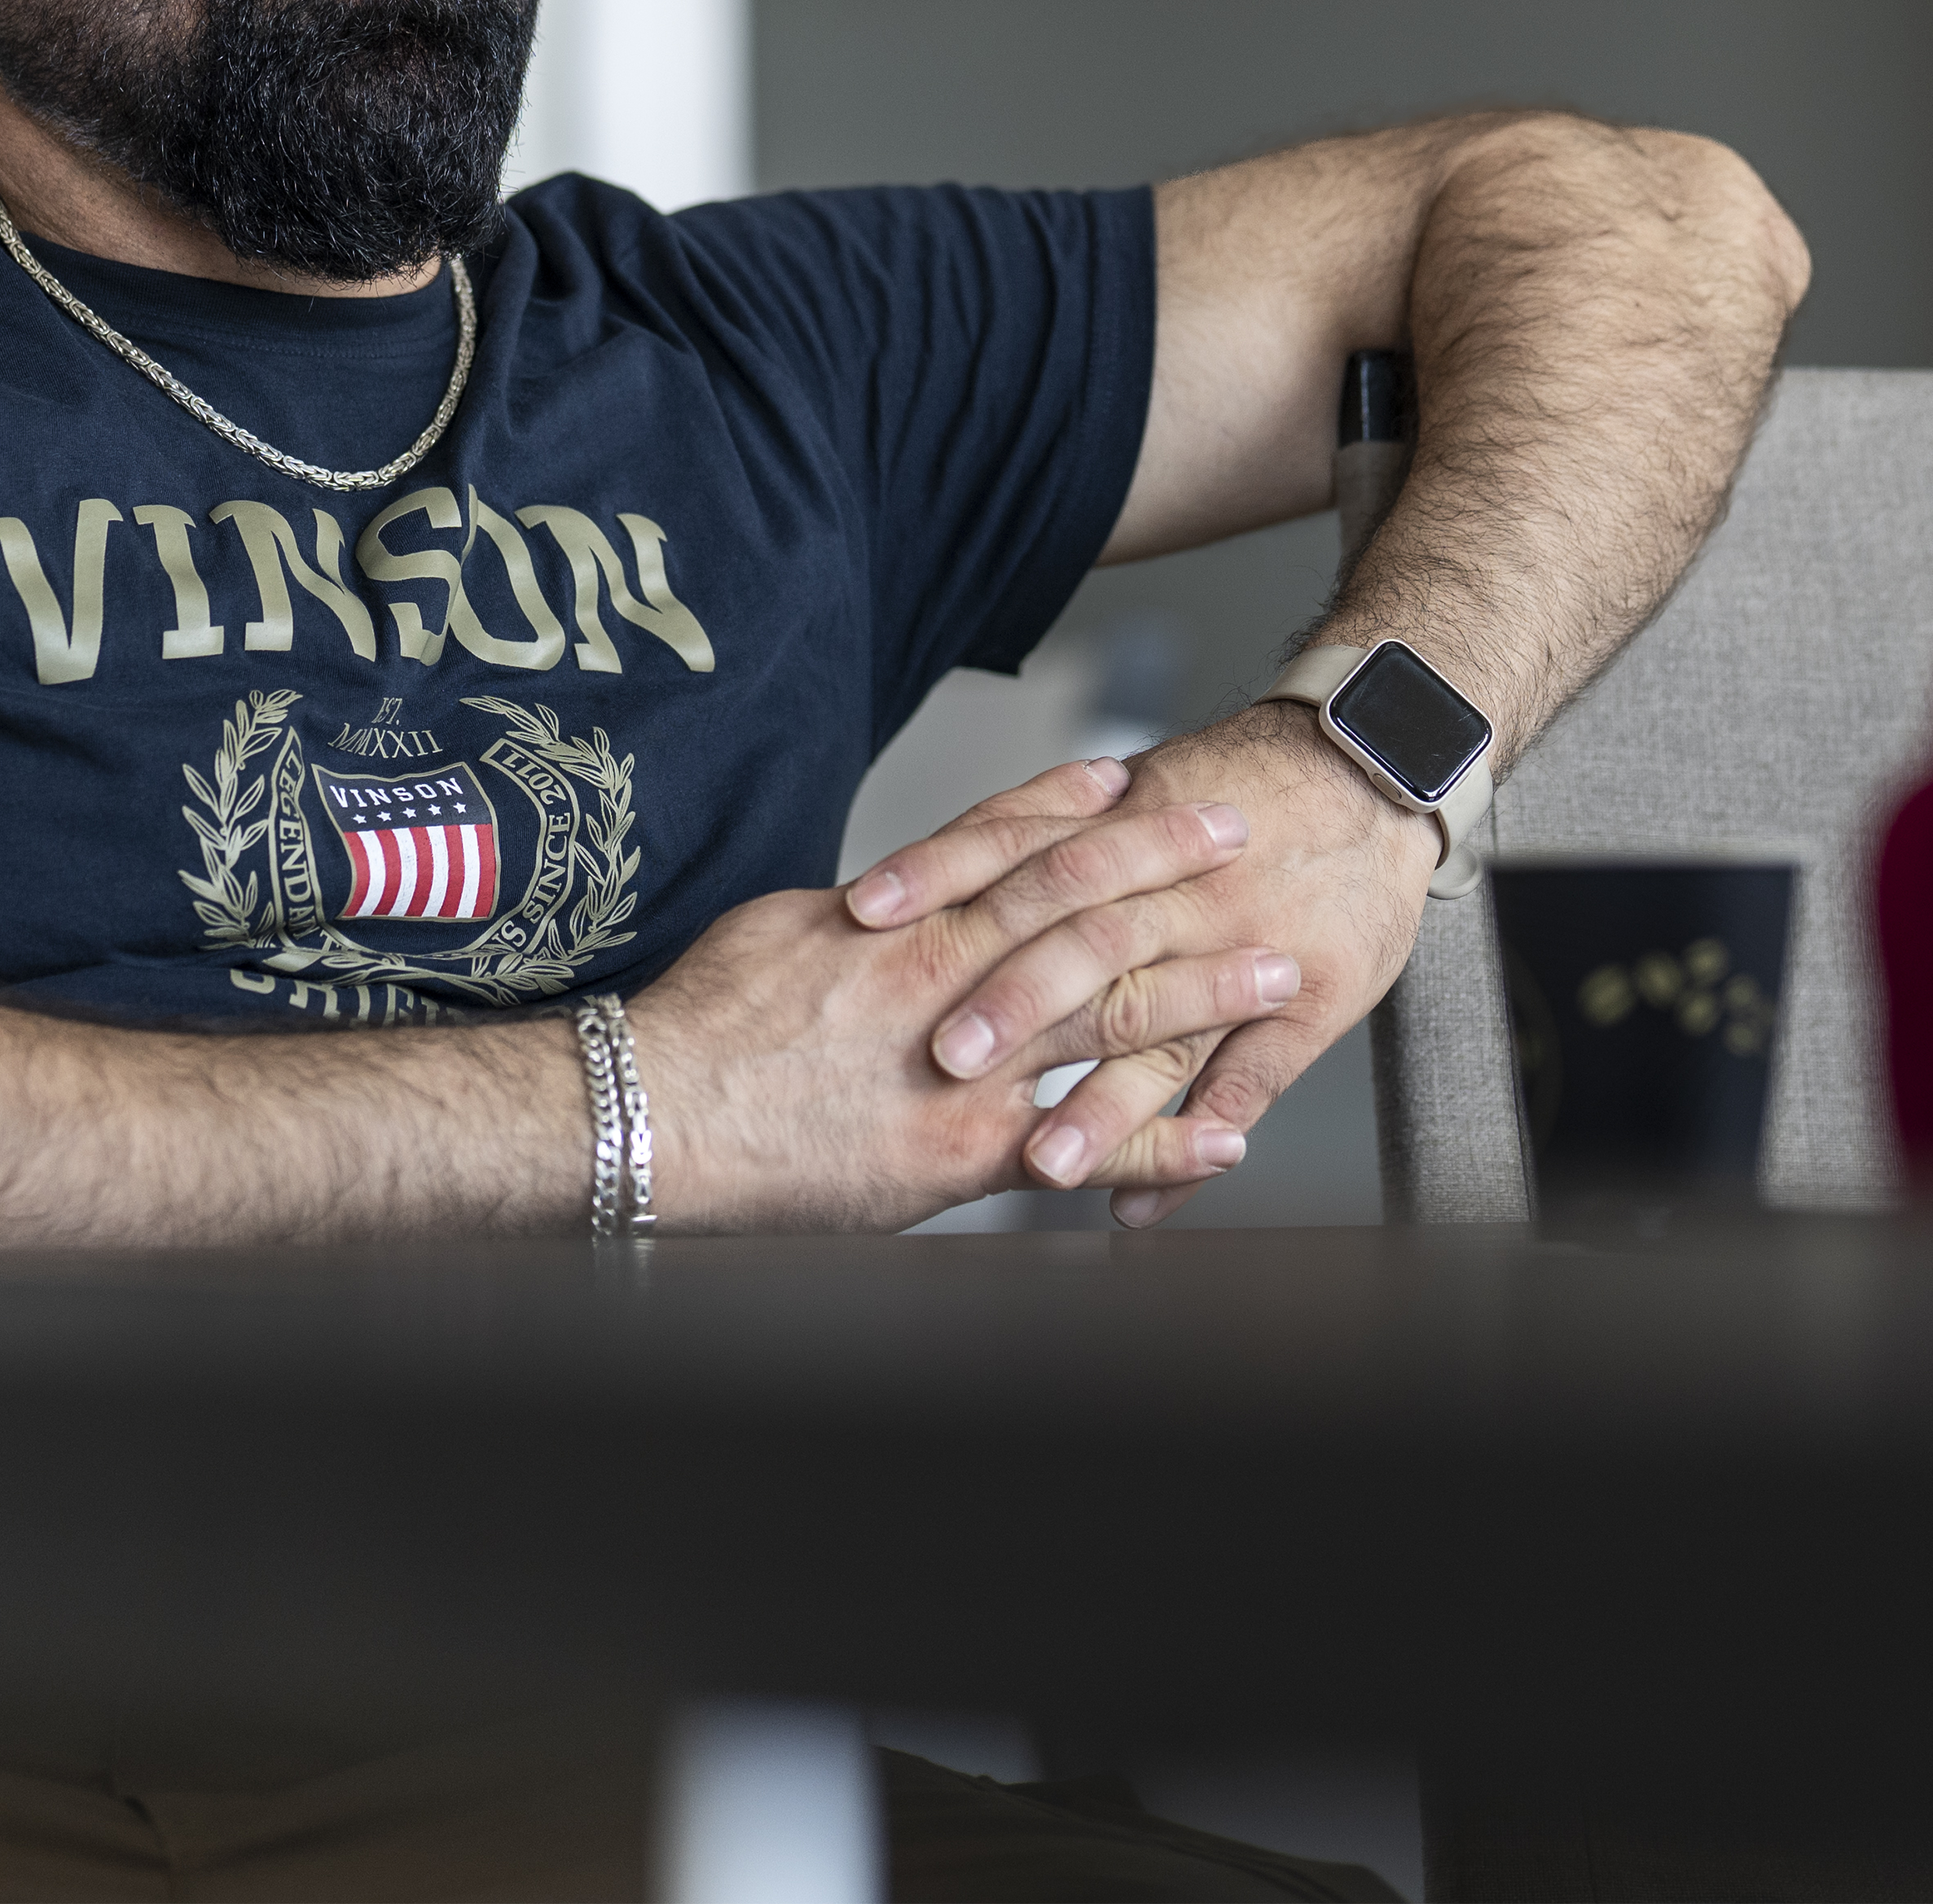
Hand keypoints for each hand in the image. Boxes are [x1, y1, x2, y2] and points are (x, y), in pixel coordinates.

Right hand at [623, 764, 1286, 1230]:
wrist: (654, 1117)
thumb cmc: (701, 1027)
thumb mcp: (782, 935)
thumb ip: (859, 917)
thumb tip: (894, 896)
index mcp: (901, 921)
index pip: (1009, 844)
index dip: (1079, 806)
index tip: (1139, 777)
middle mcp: (946, 979)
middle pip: (1082, 906)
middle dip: (1171, 869)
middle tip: (1243, 839)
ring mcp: (964, 1067)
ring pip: (1107, 1015)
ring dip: (1203, 993)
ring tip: (1278, 974)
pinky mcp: (963, 1156)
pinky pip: (1083, 1150)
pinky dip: (1159, 1146)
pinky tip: (1223, 1138)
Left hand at [844, 700, 1434, 1227]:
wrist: (1375, 763)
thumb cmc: (1253, 784)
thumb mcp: (1151, 789)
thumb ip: (1066, 832)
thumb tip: (964, 869)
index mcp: (1135, 831)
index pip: (1024, 853)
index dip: (943, 878)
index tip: (864, 916)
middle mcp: (1182, 894)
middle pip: (1089, 948)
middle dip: (1018, 1006)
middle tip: (943, 1058)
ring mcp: (1246, 951)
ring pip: (1163, 1035)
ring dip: (1102, 1108)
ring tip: (1045, 1165)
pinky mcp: (1306, 1002)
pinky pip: (1245, 1086)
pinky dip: (1189, 1153)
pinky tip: (1139, 1203)